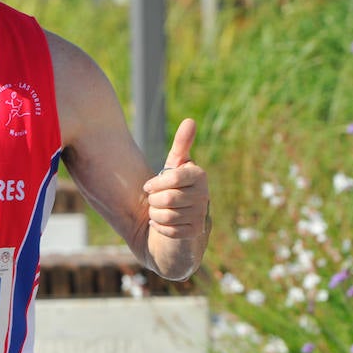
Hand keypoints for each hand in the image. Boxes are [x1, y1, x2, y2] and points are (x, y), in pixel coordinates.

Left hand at [142, 118, 209, 239]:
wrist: (176, 217)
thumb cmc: (173, 187)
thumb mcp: (175, 165)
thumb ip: (181, 145)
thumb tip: (190, 120)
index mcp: (199, 175)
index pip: (173, 178)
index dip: (156, 183)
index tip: (149, 186)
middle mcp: (204, 195)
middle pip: (168, 199)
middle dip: (154, 201)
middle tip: (154, 200)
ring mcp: (201, 215)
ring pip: (167, 215)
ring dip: (154, 214)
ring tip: (157, 211)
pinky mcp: (195, 232)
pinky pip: (169, 231)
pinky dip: (159, 227)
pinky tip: (160, 223)